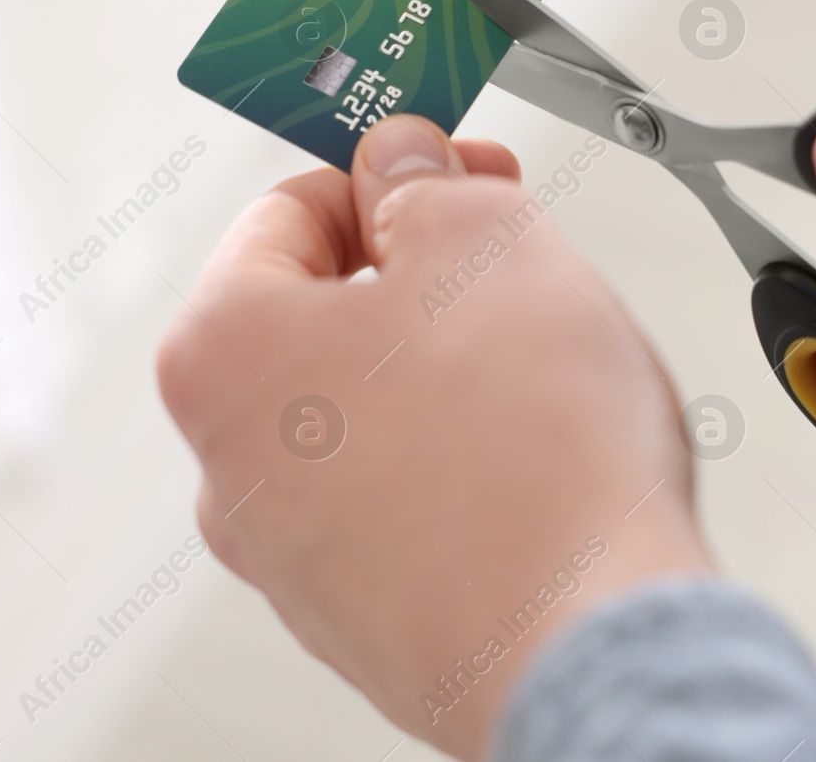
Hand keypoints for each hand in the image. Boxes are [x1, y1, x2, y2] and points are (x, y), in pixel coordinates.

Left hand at [157, 117, 710, 758]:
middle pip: (323, 317)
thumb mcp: (486, 240)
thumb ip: (425, 179)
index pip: (287, 212)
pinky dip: (461, 460)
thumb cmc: (532, 462)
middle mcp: (231, 465)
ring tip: (541, 370)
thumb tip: (400, 163)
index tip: (454, 167)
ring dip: (445, 367)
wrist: (592, 652)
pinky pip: (404, 496)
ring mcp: (292, 554)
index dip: (388, 173)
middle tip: (508, 255)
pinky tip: (536, 460)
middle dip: (420, 273)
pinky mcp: (361, 614)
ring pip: (368, 410)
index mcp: (223, 354)